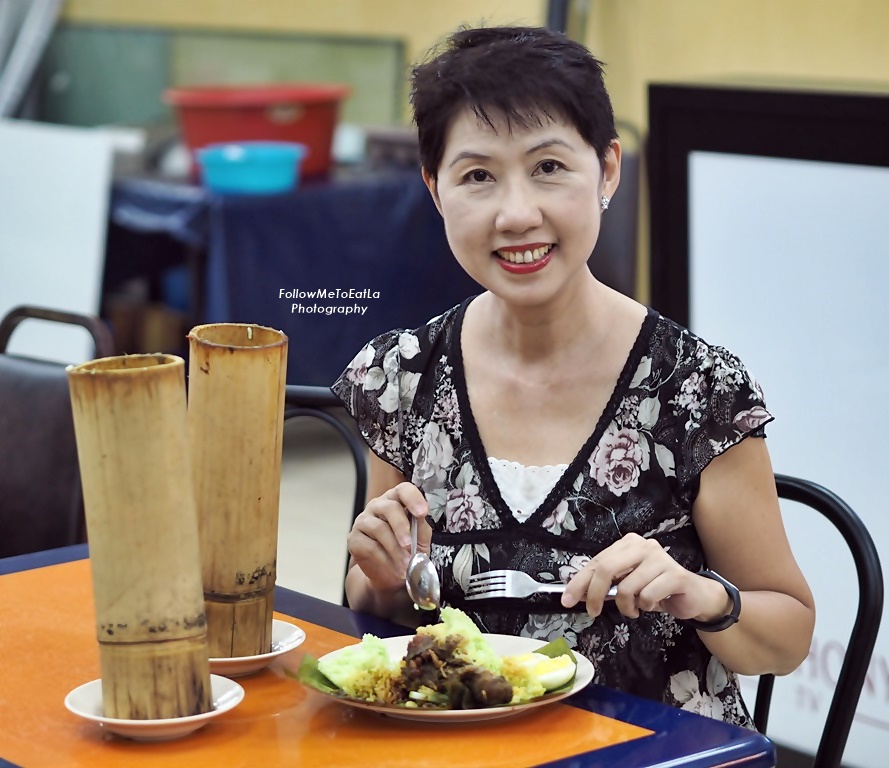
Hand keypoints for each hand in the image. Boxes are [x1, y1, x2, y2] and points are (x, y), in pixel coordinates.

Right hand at [347, 482, 430, 593]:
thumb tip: (421, 519)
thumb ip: (421, 528)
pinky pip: (370, 546)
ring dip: (395, 549)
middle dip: (402, 527)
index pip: (403, 490)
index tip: (422, 512)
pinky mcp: (354, 539)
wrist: (389, 574)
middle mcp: (378, 506)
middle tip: (409, 546)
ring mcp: (363, 521)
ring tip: (406, 564)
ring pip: (379, 528)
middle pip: (389, 507)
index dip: (413, 498)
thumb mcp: (420, 540)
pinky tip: (394, 568)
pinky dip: (385, 559)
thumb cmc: (406, 551)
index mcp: (396, 501)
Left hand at [560, 533, 731, 622]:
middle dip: (594, 594)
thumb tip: (577, 594)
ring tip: (634, 609)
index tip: (567, 600)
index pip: (597, 561)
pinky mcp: (675, 575)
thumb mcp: (627, 584)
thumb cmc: (656, 588)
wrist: (694, 595)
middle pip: (606, 568)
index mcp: (628, 544)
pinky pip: (647, 596)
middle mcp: (643, 546)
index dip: (579, 582)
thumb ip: (606, 584)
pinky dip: (645, 607)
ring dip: (626, 607)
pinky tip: (651, 605)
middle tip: (593, 612)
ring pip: (627, 588)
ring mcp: (660, 558)